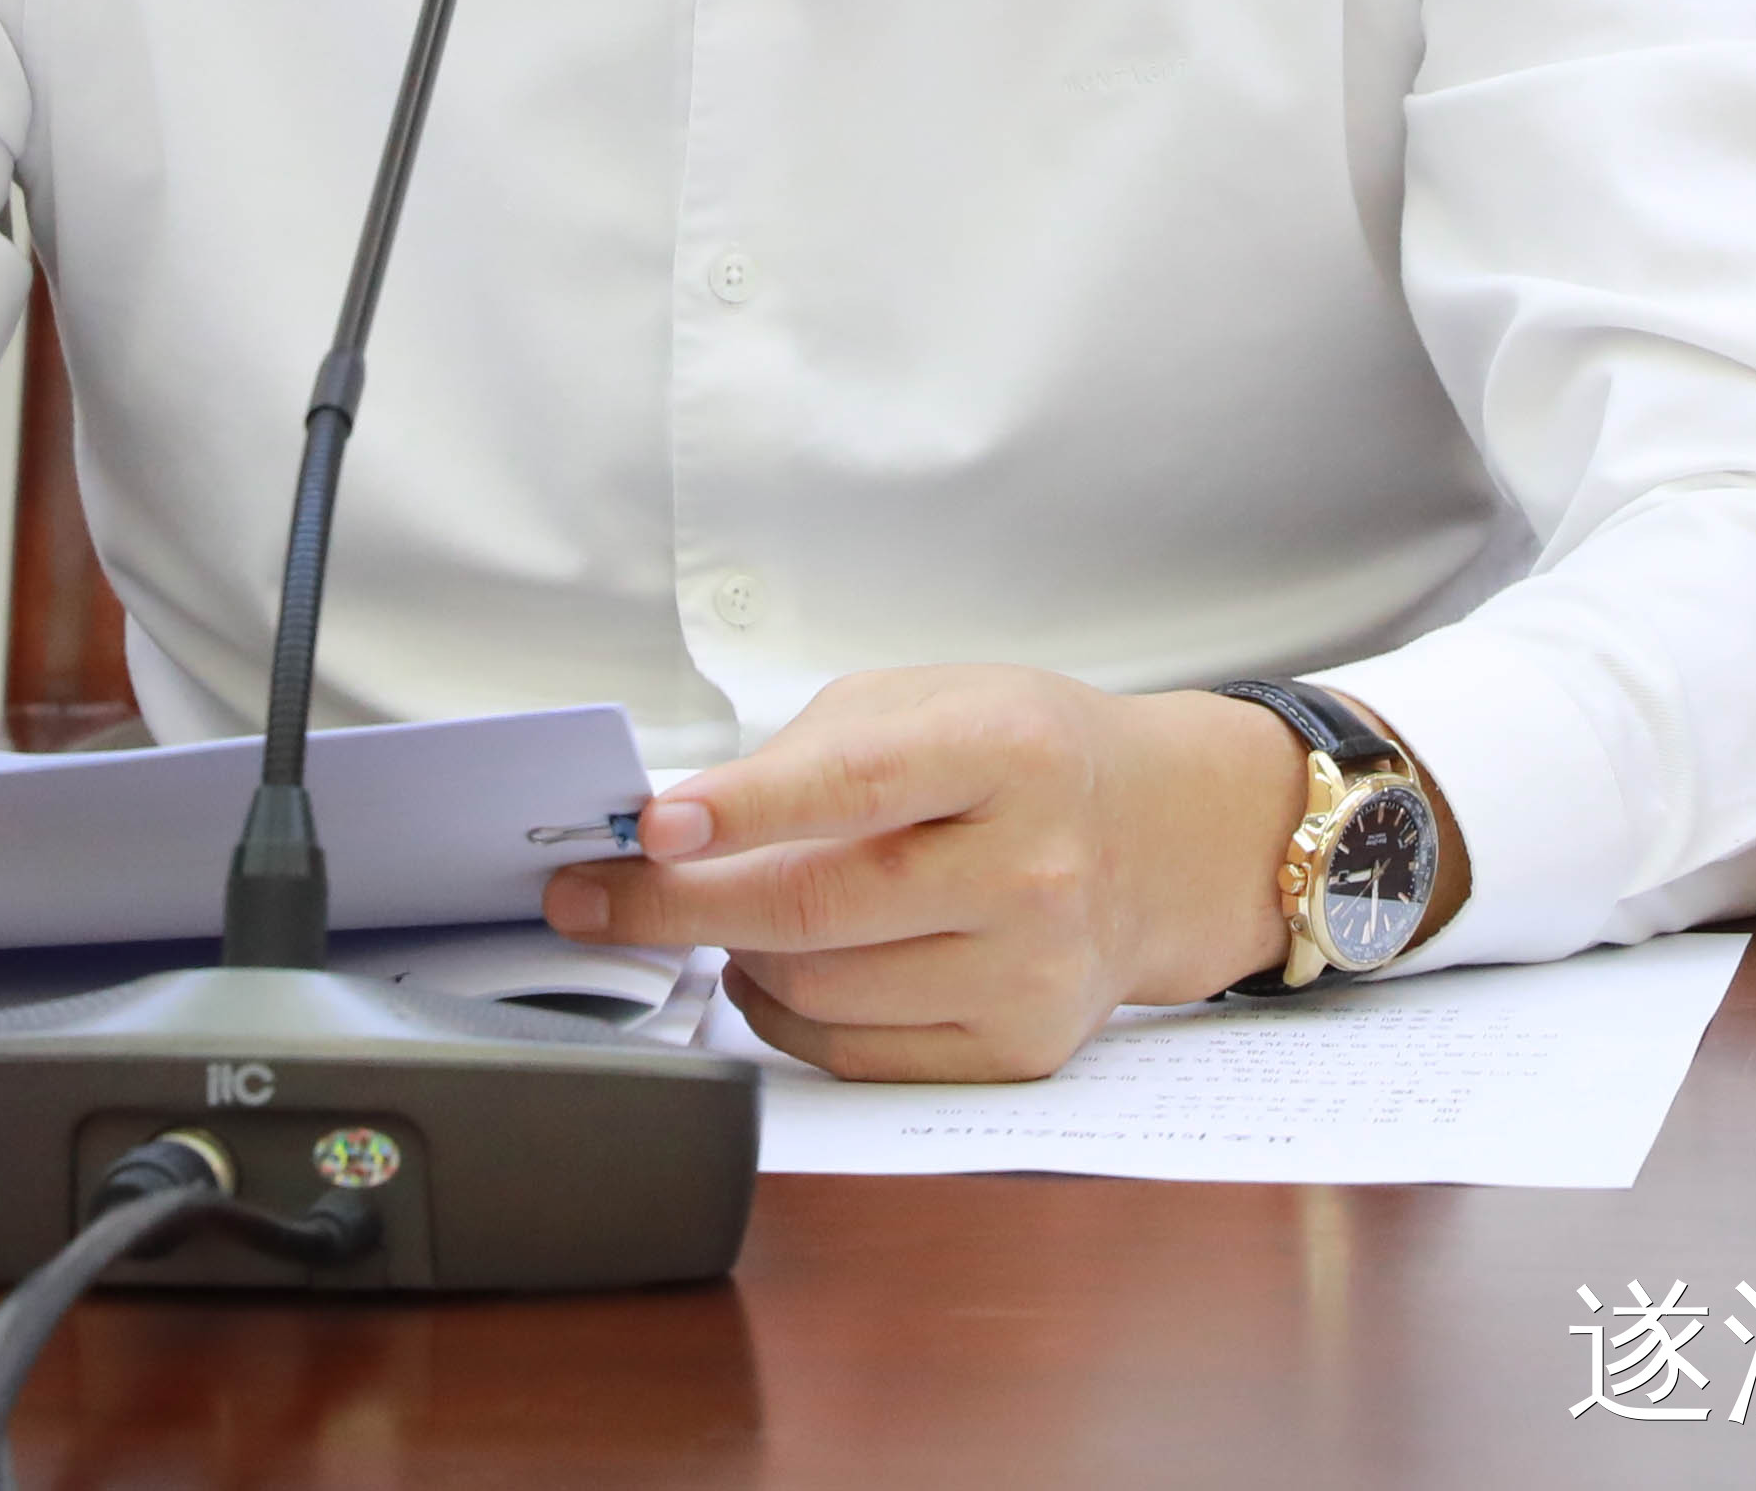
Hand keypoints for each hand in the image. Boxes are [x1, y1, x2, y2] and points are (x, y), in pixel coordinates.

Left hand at [538, 665, 1307, 1081]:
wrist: (1163, 837)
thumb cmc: (1026, 756)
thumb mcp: (931, 702)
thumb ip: (809, 754)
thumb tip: (679, 827)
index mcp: (1008, 751)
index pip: (852, 785)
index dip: (742, 810)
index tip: (652, 827)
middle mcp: (1032, 867)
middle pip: (815, 908)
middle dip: (676, 907)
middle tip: (593, 898)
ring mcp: (1031, 971)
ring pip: (820, 989)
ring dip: (733, 956)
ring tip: (715, 919)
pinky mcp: (1021, 1048)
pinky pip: (855, 1052)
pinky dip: (785, 1014)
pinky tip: (770, 969)